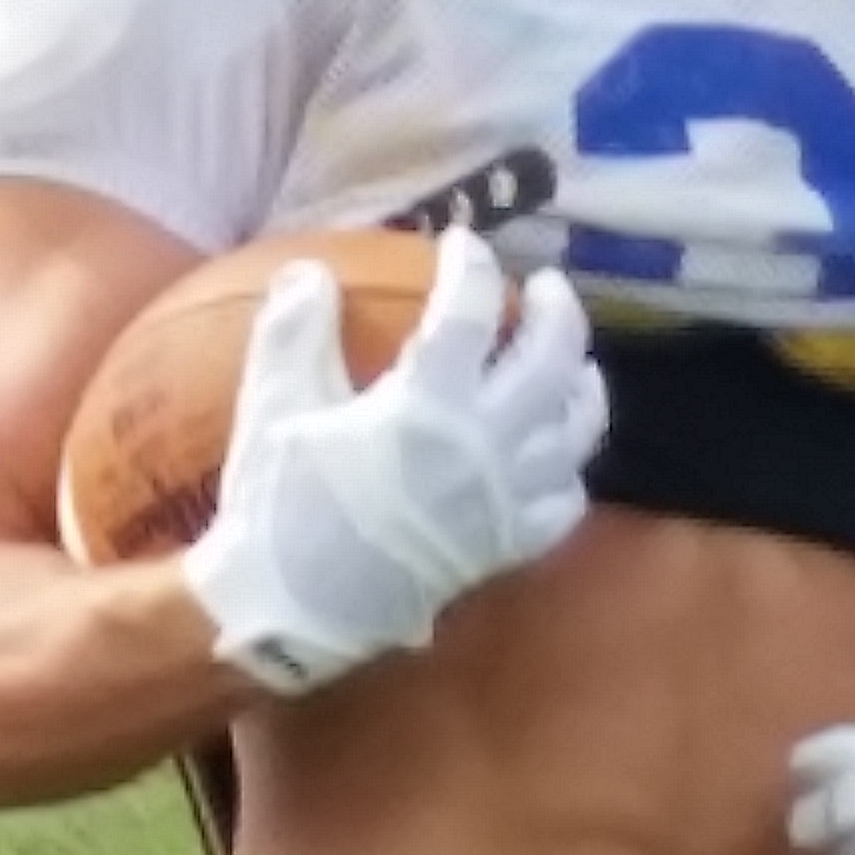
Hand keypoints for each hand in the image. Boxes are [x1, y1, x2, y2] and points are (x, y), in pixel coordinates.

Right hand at [177, 229, 604, 697]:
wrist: (293, 612)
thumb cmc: (280, 506)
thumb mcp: (273, 407)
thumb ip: (294, 332)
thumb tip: (309, 270)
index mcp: (427, 403)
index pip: (469, 310)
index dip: (472, 265)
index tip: (462, 243)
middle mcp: (484, 445)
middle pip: (552, 358)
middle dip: (557, 311)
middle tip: (544, 287)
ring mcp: (505, 499)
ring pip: (577, 428)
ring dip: (581, 383)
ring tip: (571, 361)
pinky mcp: (507, 545)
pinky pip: (566, 501)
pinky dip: (569, 467)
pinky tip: (554, 452)